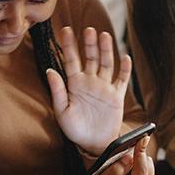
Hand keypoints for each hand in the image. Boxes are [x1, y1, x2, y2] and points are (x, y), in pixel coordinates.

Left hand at [46, 26, 131, 155]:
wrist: (93, 144)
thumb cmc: (75, 129)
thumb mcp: (62, 111)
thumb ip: (58, 90)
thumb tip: (49, 70)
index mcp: (75, 84)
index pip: (71, 60)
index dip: (69, 45)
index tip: (65, 30)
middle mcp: (90, 81)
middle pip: (91, 58)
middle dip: (89, 44)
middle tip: (88, 30)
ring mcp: (104, 87)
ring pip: (106, 64)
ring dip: (105, 50)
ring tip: (104, 36)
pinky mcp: (117, 96)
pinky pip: (122, 80)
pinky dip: (125, 69)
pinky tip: (125, 57)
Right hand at [84, 136, 154, 174]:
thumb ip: (115, 170)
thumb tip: (129, 156)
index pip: (142, 169)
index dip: (141, 152)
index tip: (143, 138)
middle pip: (147, 163)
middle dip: (135, 156)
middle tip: (119, 158)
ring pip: (147, 163)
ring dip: (135, 160)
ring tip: (120, 168)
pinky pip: (144, 165)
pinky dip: (134, 163)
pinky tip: (124, 169)